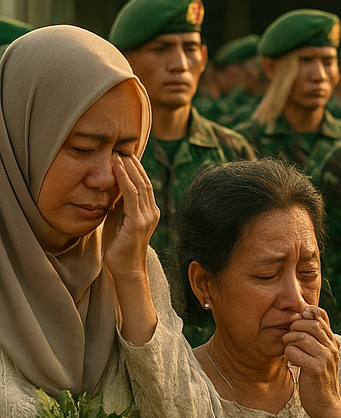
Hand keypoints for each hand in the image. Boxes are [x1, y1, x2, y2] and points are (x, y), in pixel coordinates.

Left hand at [102, 153, 158, 280]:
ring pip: (140, 185)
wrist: (126, 269)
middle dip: (133, 164)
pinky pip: (132, 196)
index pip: (144, 184)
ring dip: (128, 168)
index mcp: (149, 211)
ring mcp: (147, 217)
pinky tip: (117, 169)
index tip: (123, 154)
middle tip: (120, 147)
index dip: (135, 168)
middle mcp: (152, 212)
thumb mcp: (118, 220)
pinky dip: (124, 179)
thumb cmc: (119, 247)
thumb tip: (112, 189)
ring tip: (117, 153)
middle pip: (144, 181)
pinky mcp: (138, 222)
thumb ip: (119, 205)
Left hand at [283, 304, 340, 417]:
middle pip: (311, 325)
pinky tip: (290, 362)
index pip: (322, 317)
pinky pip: (295, 352)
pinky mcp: (316, 369)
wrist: (327, 405)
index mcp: (333, 342)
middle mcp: (332, 348)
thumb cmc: (319, 380)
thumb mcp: (322, 357)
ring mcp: (325, 358)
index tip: (298, 319)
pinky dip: (289, 355)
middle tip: (289, 337)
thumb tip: (306, 318)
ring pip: (302, 337)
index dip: (308, 313)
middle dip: (295, 327)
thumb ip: (317, 340)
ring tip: (288, 350)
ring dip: (289, 341)